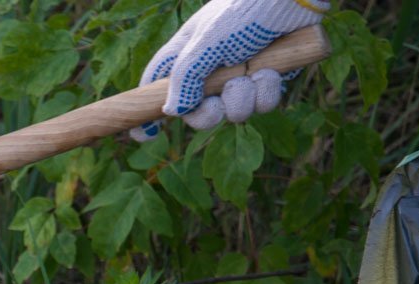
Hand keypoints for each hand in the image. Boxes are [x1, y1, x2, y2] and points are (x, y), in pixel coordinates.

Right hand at [130, 0, 327, 140]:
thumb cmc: (244, 9)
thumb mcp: (207, 42)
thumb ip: (185, 78)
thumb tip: (171, 112)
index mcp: (185, 55)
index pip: (157, 88)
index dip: (148, 111)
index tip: (146, 135)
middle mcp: (209, 69)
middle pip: (196, 112)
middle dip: (207, 115)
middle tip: (215, 105)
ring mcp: (239, 77)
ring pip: (233, 112)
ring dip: (242, 98)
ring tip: (252, 71)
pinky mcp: (266, 80)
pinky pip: (261, 104)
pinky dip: (266, 91)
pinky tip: (272, 70)